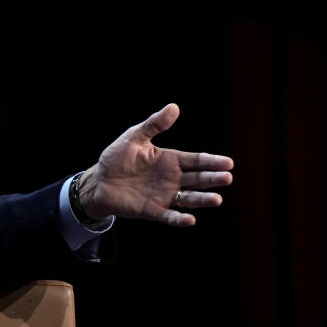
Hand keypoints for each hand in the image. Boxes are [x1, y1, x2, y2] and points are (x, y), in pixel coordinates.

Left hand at [79, 104, 232, 226]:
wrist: (99, 180)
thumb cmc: (117, 157)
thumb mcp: (134, 137)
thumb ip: (154, 124)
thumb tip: (174, 107)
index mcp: (170, 160)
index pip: (195, 160)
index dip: (211, 161)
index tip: (228, 163)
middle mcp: (172, 179)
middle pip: (197, 179)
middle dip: (212, 179)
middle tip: (227, 177)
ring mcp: (164, 196)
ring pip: (188, 198)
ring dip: (202, 200)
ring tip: (217, 199)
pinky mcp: (153, 211)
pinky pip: (169, 216)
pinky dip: (180, 219)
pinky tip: (190, 220)